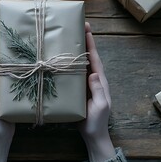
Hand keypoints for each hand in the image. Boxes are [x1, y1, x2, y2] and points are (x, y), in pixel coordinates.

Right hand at [78, 22, 114, 161]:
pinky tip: (60, 60)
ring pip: (80, 63)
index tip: (86, 28)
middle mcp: (92, 78)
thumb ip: (98, 90)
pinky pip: (73, 73)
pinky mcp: (77, 89)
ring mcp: (84, 83)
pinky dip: (68, 64)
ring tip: (66, 38)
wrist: (92, 134)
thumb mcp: (100, 106)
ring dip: (74, 50)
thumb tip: (94, 73)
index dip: (91, 43)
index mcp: (99, 80)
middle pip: (87, 56)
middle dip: (83, 41)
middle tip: (75, 27)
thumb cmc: (97, 121)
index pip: (95, 58)